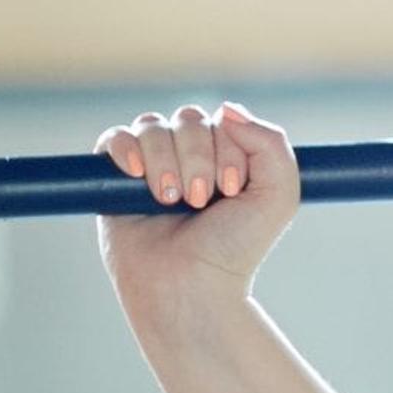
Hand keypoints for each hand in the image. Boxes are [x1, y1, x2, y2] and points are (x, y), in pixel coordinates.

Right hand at [95, 101, 300, 322]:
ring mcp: (152, 165)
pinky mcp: (115, 178)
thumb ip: (271, 144)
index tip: (231, 190)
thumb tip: (227, 109)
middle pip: (189, 120)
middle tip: (200, 201)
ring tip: (171, 200)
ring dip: (165, 162)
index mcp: (230, 155)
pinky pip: (114, 139)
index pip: (226, 121)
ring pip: (153, 126)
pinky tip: (137, 176)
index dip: (228, 151)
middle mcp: (191, 156)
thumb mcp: (277, 196)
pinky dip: (125, 150)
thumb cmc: (233, 246)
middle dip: (197, 159)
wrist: (189, 284)